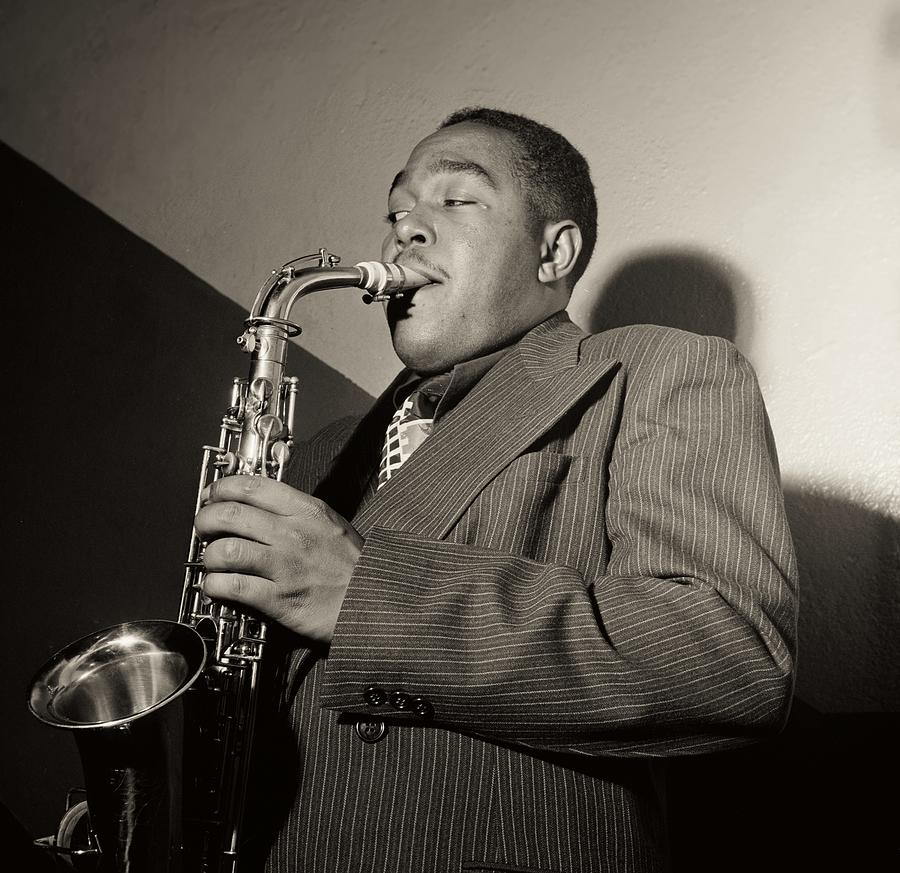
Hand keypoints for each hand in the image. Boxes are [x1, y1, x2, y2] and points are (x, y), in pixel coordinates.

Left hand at [194, 475, 362, 643]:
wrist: (375, 602)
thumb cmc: (354, 566)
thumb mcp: (330, 523)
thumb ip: (296, 511)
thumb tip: (258, 505)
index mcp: (306, 510)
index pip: (250, 487)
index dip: (220, 489)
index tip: (211, 496)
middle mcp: (292, 533)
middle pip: (229, 515)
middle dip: (205, 520)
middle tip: (204, 529)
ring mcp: (284, 566)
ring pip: (225, 551)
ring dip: (209, 557)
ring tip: (214, 562)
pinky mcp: (279, 599)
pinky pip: (232, 587)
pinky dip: (216, 586)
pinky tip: (218, 586)